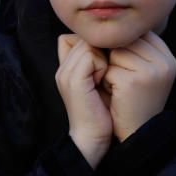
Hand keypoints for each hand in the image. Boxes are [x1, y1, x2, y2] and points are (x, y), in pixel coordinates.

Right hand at [56, 34, 112, 167]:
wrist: (94, 138)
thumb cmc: (103, 112)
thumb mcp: (101, 82)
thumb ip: (100, 62)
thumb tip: (111, 42)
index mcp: (67, 67)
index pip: (83, 37)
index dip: (101, 47)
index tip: (112, 66)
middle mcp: (63, 67)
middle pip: (87, 37)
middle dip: (105, 50)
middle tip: (111, 73)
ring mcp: (66, 73)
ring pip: (90, 44)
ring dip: (106, 58)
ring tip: (107, 78)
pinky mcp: (74, 80)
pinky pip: (91, 56)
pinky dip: (103, 66)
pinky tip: (105, 82)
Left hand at [104, 32, 175, 140]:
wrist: (136, 134)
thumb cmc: (133, 101)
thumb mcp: (142, 70)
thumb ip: (134, 47)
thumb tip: (111, 22)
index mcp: (167, 56)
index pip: (137, 34)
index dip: (123, 49)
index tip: (125, 70)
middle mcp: (165, 61)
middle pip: (126, 40)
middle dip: (116, 59)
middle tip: (123, 82)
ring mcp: (152, 70)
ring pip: (115, 51)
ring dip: (110, 69)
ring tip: (121, 88)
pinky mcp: (136, 81)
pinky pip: (108, 68)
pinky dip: (106, 82)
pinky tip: (117, 96)